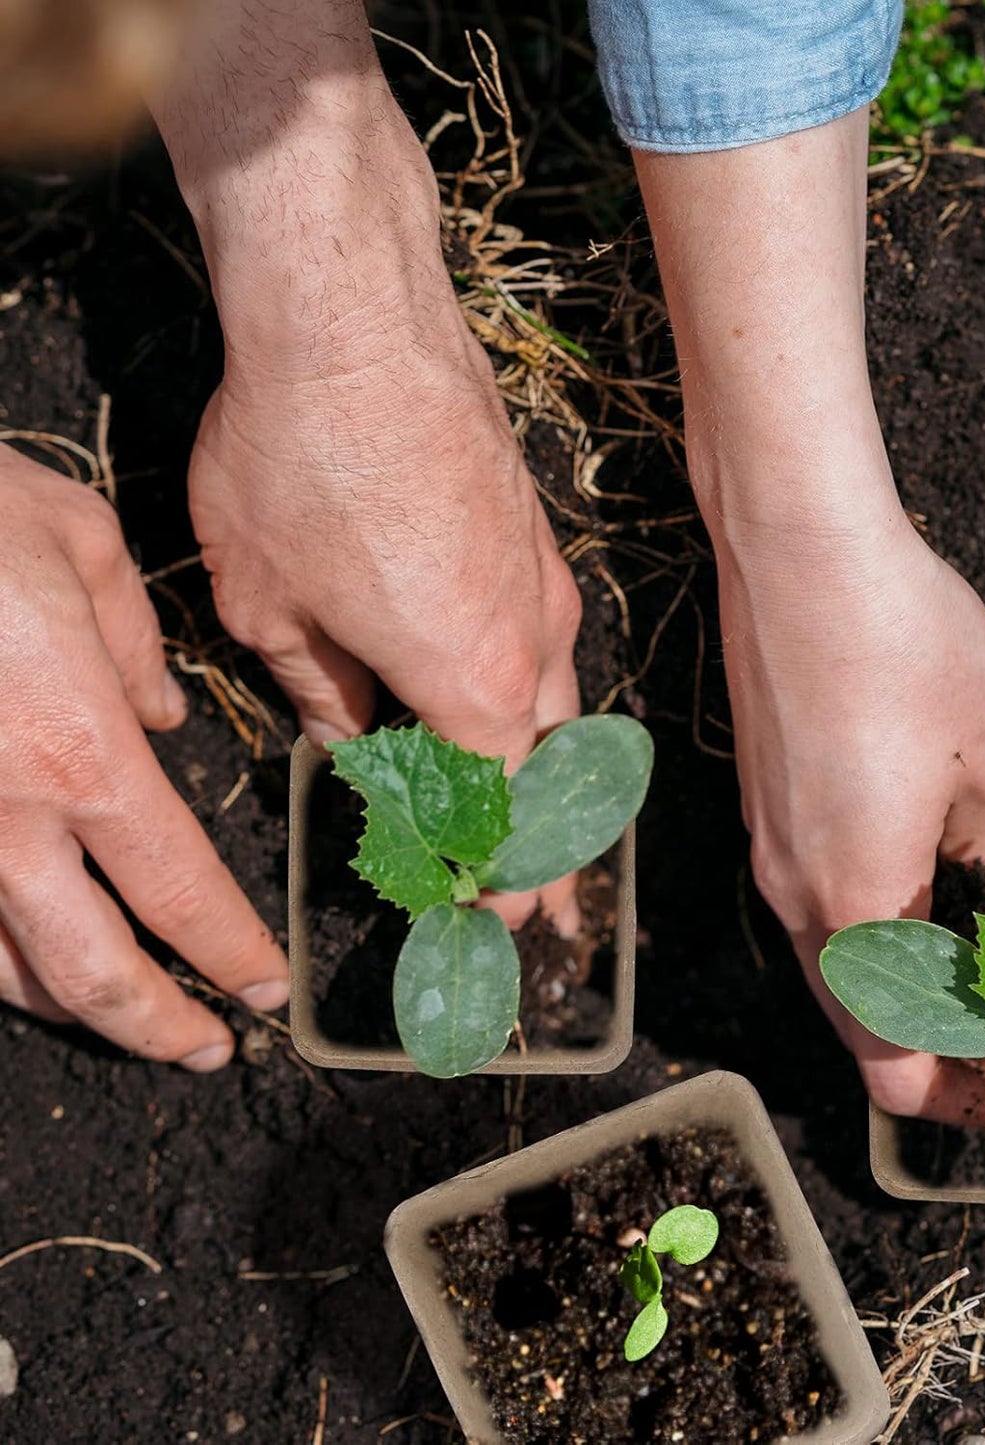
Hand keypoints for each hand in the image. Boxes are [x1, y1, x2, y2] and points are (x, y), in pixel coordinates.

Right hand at [0, 447, 288, 1065]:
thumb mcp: (81, 545)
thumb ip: (136, 650)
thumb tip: (162, 718)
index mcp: (78, 752)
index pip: (178, 889)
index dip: (229, 954)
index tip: (264, 990)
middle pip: (85, 968)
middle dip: (152, 1025)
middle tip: (204, 1052)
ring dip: (66, 1005)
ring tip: (124, 1018)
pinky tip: (18, 959)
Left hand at [154, 8, 582, 927]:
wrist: (356, 317)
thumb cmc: (305, 461)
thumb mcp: (271, 604)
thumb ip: (322, 692)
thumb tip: (348, 734)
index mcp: (474, 686)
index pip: (503, 816)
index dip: (500, 881)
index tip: (498, 928)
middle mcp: (533, 643)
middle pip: (559, 773)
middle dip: (558, 852)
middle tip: (560, 913)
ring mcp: (545, 582)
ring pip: (562, 702)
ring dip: (550, 770)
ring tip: (547, 821)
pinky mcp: (535, 534)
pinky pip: (547, 637)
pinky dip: (534, 691)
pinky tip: (505, 693)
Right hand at [721, 518, 984, 1122]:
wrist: (796, 545)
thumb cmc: (897, 640)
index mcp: (857, 901)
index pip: (901, 1065)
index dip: (973, 1091)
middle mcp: (796, 894)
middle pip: (860, 1034)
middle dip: (941, 1055)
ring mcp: (768, 849)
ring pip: (838, 972)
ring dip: (908, 990)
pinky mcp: (763, 807)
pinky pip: (819, 905)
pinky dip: (877, 928)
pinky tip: (935, 879)